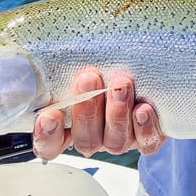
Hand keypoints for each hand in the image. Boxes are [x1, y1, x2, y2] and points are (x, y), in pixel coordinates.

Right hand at [33, 70, 164, 159]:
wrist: (148, 71)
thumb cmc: (106, 67)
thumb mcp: (84, 65)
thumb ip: (68, 68)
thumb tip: (52, 52)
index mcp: (71, 126)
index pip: (50, 143)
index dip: (46, 135)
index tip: (49, 117)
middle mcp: (95, 137)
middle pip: (85, 139)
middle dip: (86, 110)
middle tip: (89, 79)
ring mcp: (121, 140)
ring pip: (115, 141)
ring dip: (117, 113)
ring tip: (121, 85)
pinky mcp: (148, 139)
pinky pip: (146, 143)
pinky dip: (145, 127)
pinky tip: (143, 109)